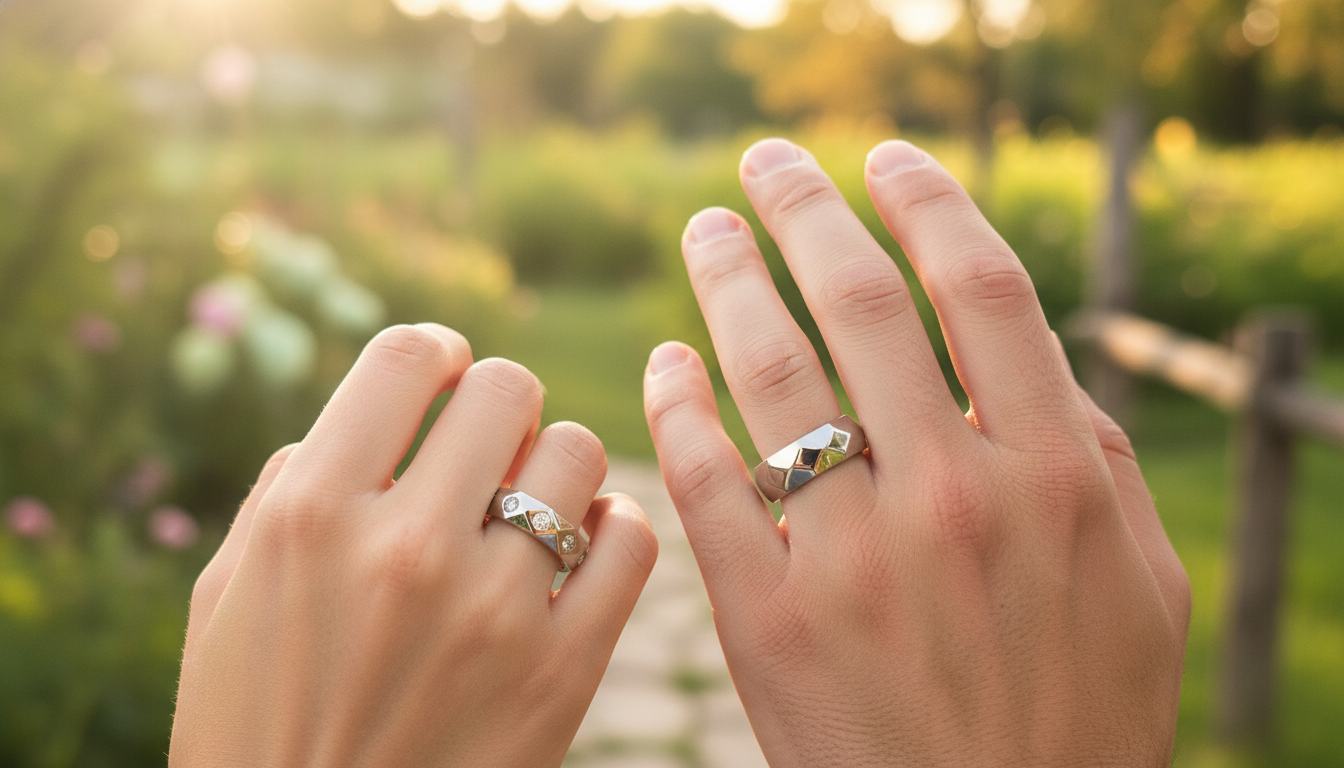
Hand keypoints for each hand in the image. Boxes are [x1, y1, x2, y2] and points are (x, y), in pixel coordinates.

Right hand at [171, 324, 656, 766]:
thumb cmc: (256, 728)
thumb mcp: (229, 597)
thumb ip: (292, 487)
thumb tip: (377, 413)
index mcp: (309, 516)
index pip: (404, 358)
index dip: (434, 352)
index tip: (444, 373)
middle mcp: (404, 548)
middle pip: (506, 389)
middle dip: (500, 404)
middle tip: (491, 443)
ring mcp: (491, 611)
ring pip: (579, 454)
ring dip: (557, 465)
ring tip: (533, 502)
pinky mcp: (562, 672)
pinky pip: (632, 544)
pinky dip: (615, 528)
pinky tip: (586, 542)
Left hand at [643, 139, 1189, 765]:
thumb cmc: (1077, 715)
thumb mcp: (1138, 582)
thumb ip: (1095, 460)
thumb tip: (1030, 359)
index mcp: (1054, 473)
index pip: (982, 288)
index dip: (929, 202)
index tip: (887, 158)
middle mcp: (954, 496)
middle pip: (861, 304)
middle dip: (807, 209)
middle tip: (766, 162)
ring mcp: (855, 557)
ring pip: (772, 375)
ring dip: (730, 282)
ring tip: (706, 230)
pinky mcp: (770, 618)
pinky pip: (709, 482)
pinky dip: (677, 406)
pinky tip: (667, 362)